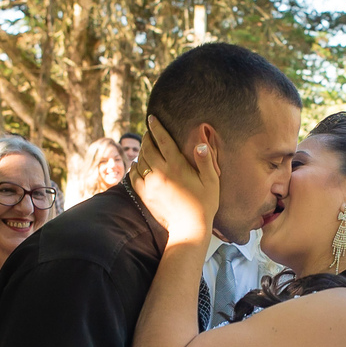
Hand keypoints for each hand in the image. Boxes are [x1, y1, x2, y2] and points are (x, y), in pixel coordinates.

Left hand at [129, 115, 219, 242]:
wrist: (189, 228)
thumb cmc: (204, 204)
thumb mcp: (212, 181)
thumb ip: (206, 161)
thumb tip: (200, 143)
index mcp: (177, 166)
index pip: (163, 140)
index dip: (156, 127)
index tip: (152, 118)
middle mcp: (160, 172)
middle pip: (148, 148)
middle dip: (147, 137)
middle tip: (149, 132)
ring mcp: (150, 184)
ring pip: (140, 160)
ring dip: (142, 151)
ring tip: (146, 147)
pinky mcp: (145, 194)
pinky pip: (133, 176)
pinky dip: (135, 167)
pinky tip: (138, 165)